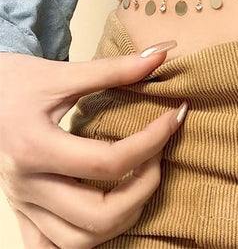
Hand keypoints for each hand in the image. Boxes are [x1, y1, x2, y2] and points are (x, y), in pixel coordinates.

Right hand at [0, 43, 187, 248]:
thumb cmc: (17, 82)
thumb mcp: (63, 72)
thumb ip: (115, 68)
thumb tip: (163, 52)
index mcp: (34, 147)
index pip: (107, 162)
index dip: (153, 140)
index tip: (176, 116)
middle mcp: (26, 185)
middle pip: (97, 214)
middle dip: (144, 188)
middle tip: (160, 156)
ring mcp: (22, 204)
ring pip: (79, 241)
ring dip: (123, 218)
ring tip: (142, 180)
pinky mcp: (22, 212)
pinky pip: (51, 248)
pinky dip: (84, 242)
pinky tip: (107, 219)